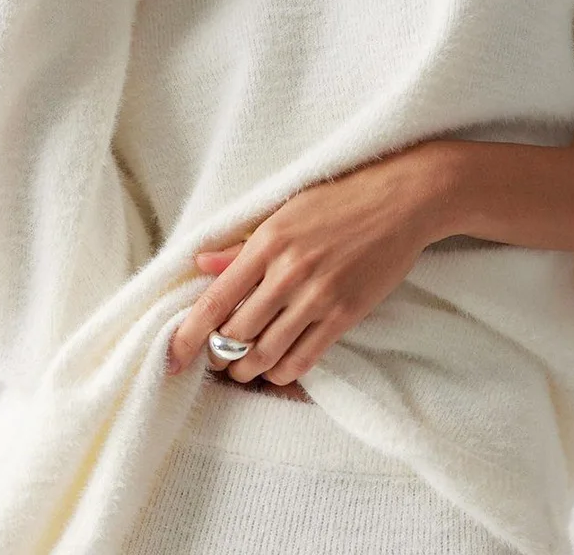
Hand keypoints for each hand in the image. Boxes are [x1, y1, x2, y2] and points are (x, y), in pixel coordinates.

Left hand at [166, 143, 443, 383]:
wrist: (400, 200)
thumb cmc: (340, 200)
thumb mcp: (286, 211)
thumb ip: (242, 245)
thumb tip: (201, 265)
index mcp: (268, 241)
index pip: (216, 300)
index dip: (189, 335)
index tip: (173, 356)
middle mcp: (289, 271)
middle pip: (236, 333)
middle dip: (217, 356)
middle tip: (214, 360)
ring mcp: (319, 296)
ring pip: (266, 353)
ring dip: (246, 370)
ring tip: (240, 370)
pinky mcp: (345, 314)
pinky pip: (304, 358)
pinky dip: (281, 372)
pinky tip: (274, 370)